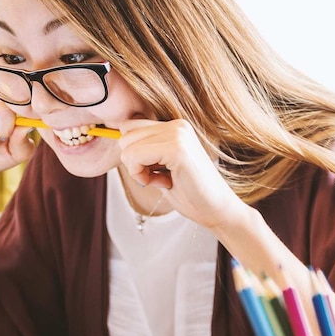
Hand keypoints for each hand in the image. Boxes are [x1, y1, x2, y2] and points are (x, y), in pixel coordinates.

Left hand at [117, 119, 246, 229]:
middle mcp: (177, 125)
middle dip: (134, 162)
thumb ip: (145, 150)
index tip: (154, 170)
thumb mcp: (162, 166)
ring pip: (127, 147)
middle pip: (125, 135)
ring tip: (163, 179)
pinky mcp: (177, 149)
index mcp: (175, 126)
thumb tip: (117, 138)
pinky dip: (141, 176)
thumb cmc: (190, 192)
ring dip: (138, 170)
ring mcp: (178, 134)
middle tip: (158, 177)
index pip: (129, 127)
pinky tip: (163, 183)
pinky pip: (135, 157)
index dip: (134, 153)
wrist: (217, 210)